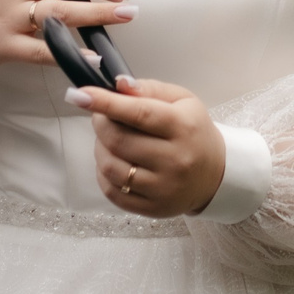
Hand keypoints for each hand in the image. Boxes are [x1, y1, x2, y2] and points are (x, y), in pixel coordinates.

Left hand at [70, 76, 225, 217]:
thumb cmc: (193, 131)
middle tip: (101, 116)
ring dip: (99, 148)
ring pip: (111, 167)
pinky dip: (103, 174)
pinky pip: (113, 192)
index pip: (138, 113)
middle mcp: (175, 160)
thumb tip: (118, 84)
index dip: (105, 103)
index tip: (79, 95)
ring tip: (108, 140)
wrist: (215, 174)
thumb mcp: (182, 100)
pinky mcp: (153, 209)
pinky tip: (112, 161)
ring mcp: (163, 188)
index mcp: (182, 127)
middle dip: (100, 123)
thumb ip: (149, 89)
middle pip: (119, 140)